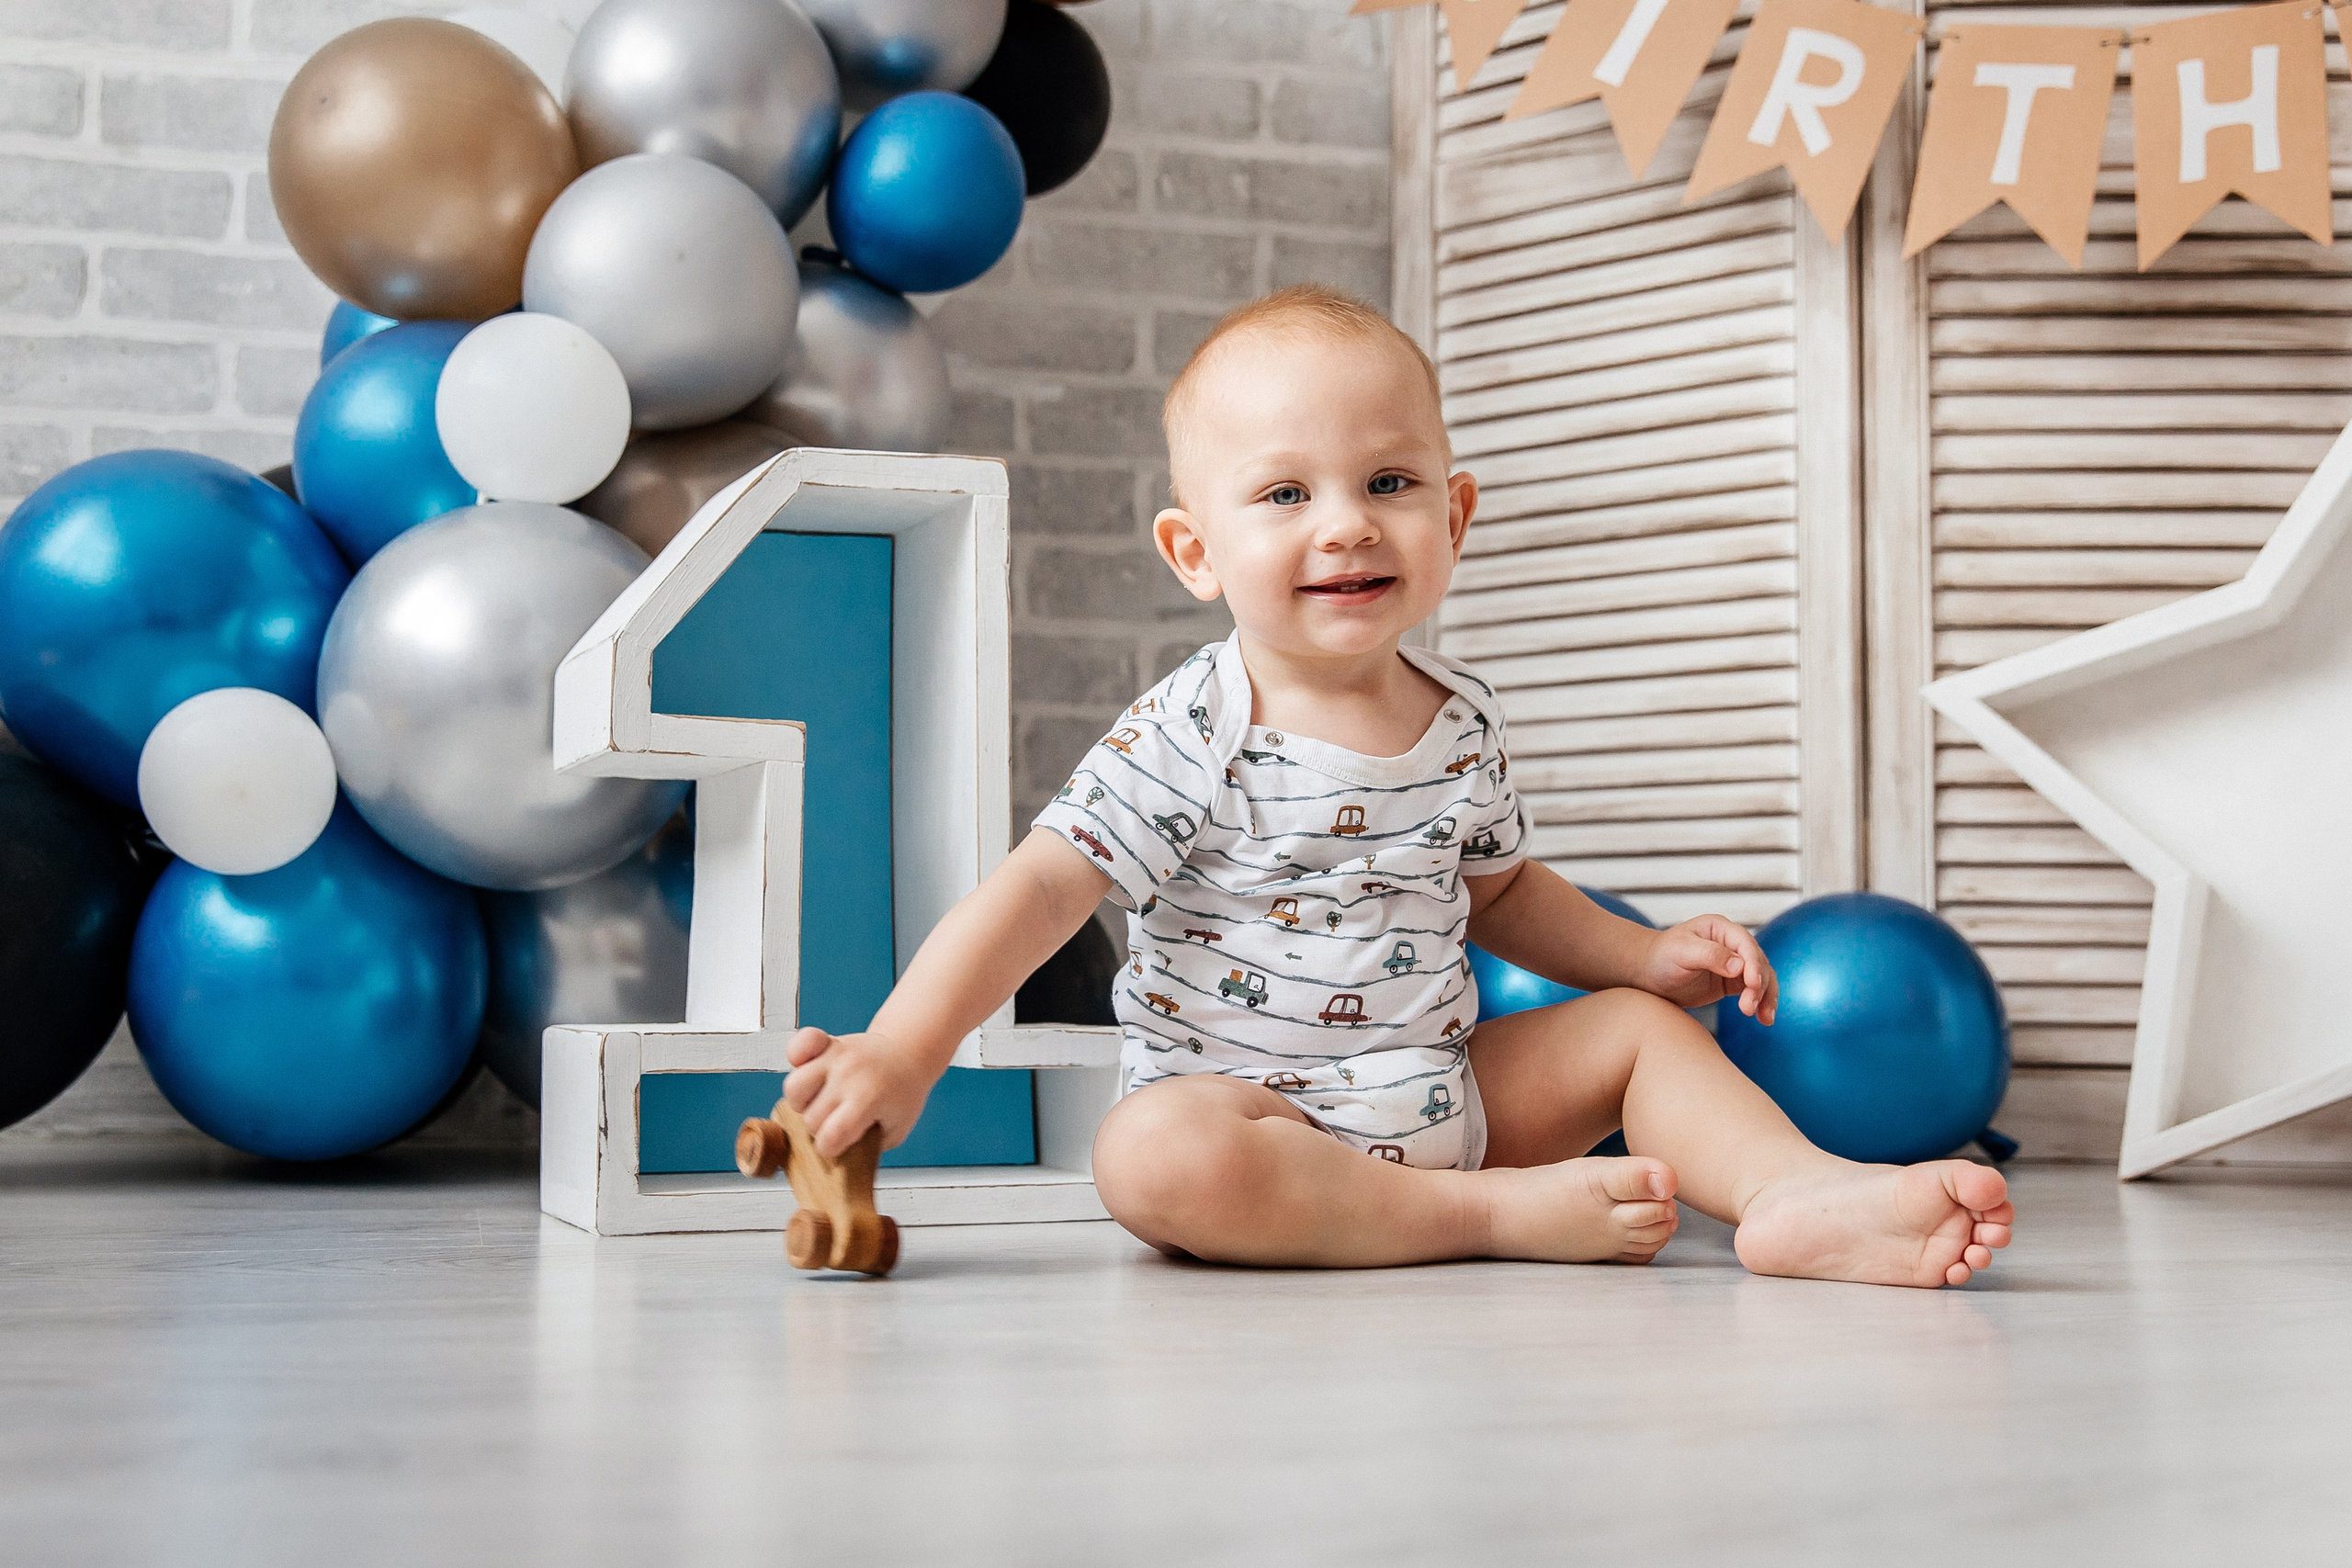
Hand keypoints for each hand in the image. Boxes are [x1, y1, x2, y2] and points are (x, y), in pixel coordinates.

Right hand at [782, 1027, 937, 1158]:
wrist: (909, 1053)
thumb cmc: (903, 1094)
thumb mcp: (896, 1129)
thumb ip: (868, 1147)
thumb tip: (837, 1159)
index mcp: (868, 1099)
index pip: (830, 1136)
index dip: (829, 1149)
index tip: (837, 1145)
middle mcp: (849, 1076)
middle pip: (810, 1118)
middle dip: (820, 1129)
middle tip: (838, 1121)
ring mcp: (836, 1056)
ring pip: (794, 1087)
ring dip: (802, 1101)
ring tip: (820, 1100)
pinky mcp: (828, 1042)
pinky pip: (799, 1045)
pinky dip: (797, 1055)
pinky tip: (808, 1066)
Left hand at [1640, 915, 1777, 1023]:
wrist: (1649, 974)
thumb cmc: (1661, 957)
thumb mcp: (1681, 952)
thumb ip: (1710, 955)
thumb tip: (1740, 966)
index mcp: (1720, 928)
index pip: (1746, 944)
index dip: (1753, 964)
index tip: (1752, 985)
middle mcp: (1731, 943)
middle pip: (1758, 963)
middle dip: (1758, 986)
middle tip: (1748, 1008)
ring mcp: (1734, 963)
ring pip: (1762, 978)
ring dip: (1766, 997)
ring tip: (1764, 1018)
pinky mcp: (1732, 982)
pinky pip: (1754, 991)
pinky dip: (1762, 1003)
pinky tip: (1764, 1019)